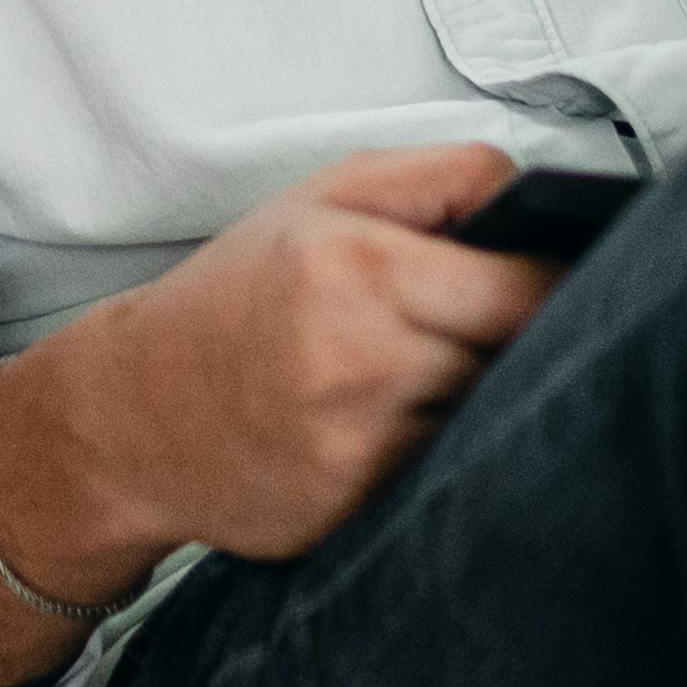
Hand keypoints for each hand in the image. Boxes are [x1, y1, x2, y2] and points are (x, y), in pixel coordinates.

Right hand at [16, 144, 562, 568]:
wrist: (130, 415)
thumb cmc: (231, 300)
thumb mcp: (319, 199)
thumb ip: (441, 180)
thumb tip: (543, 198)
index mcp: (357, 265)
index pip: (531, 289)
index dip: (556, 288)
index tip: (542, 287)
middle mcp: (361, 357)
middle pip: (524, 359)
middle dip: (523, 346)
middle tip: (484, 333)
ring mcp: (361, 443)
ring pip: (492, 419)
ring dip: (482, 402)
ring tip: (424, 380)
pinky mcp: (360, 506)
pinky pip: (447, 471)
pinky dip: (440, 452)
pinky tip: (393, 431)